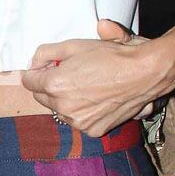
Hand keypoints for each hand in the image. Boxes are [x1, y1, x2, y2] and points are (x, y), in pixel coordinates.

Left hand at [22, 19, 166, 136]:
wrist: (145, 73)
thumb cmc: (112, 55)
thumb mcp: (75, 44)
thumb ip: (46, 52)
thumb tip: (34, 63)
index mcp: (54, 84)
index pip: (29, 81)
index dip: (37, 71)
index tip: (48, 67)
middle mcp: (63, 107)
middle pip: (42, 98)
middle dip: (50, 86)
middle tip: (70, 74)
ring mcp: (78, 122)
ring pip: (60, 111)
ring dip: (66, 100)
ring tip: (87, 86)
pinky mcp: (93, 131)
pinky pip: (79, 121)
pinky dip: (83, 112)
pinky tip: (98, 99)